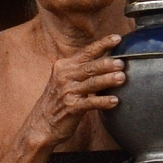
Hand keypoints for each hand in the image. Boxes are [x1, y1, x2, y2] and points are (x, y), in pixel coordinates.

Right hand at [21, 34, 125, 150]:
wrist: (41, 124)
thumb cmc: (58, 101)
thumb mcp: (65, 80)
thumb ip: (82, 70)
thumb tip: (109, 61)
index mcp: (64, 66)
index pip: (86, 52)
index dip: (102, 44)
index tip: (117, 38)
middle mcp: (64, 76)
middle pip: (89, 67)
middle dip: (107, 63)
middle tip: (122, 63)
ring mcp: (67, 92)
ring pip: (91, 83)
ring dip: (107, 80)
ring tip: (122, 78)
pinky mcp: (71, 107)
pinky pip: (90, 102)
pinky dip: (103, 101)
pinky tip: (115, 101)